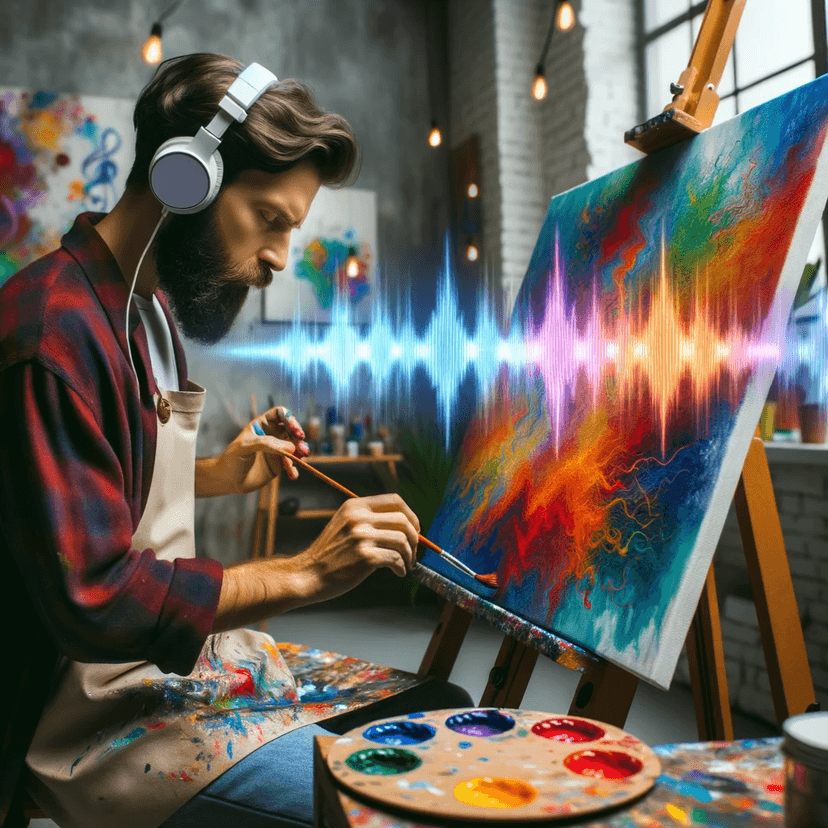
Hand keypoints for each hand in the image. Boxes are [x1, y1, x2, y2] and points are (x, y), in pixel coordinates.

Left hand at [216, 406, 309, 494]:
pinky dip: (295, 470)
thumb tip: (291, 447)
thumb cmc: (232, 459)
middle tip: (303, 448)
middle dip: (299, 438)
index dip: (290, 419)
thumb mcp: (246, 446)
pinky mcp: (279, 466)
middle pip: (293, 430)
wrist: (227, 480)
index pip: (281, 414)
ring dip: (301, 453)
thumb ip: (267, 444)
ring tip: (301, 459)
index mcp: (262, 425)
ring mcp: (277, 451)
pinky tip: (292, 475)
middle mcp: (272, 436)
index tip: (295, 431)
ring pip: (296, 447)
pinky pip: (293, 466)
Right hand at [293, 493, 421, 604]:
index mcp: (355, 506)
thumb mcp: (345, 524)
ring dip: (410, 555)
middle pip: (403, 521)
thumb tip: (404, 525)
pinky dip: (402, 567)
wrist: (308, 574)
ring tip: (405, 564)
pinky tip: (398, 572)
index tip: (415, 529)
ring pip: (402, 540)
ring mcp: (362, 537)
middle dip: (414, 538)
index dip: (411, 515)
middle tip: (413, 551)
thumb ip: (368, 519)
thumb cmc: (329, 554)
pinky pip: (396, 559)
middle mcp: (359, 517)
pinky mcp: (365, 557)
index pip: (395, 501)